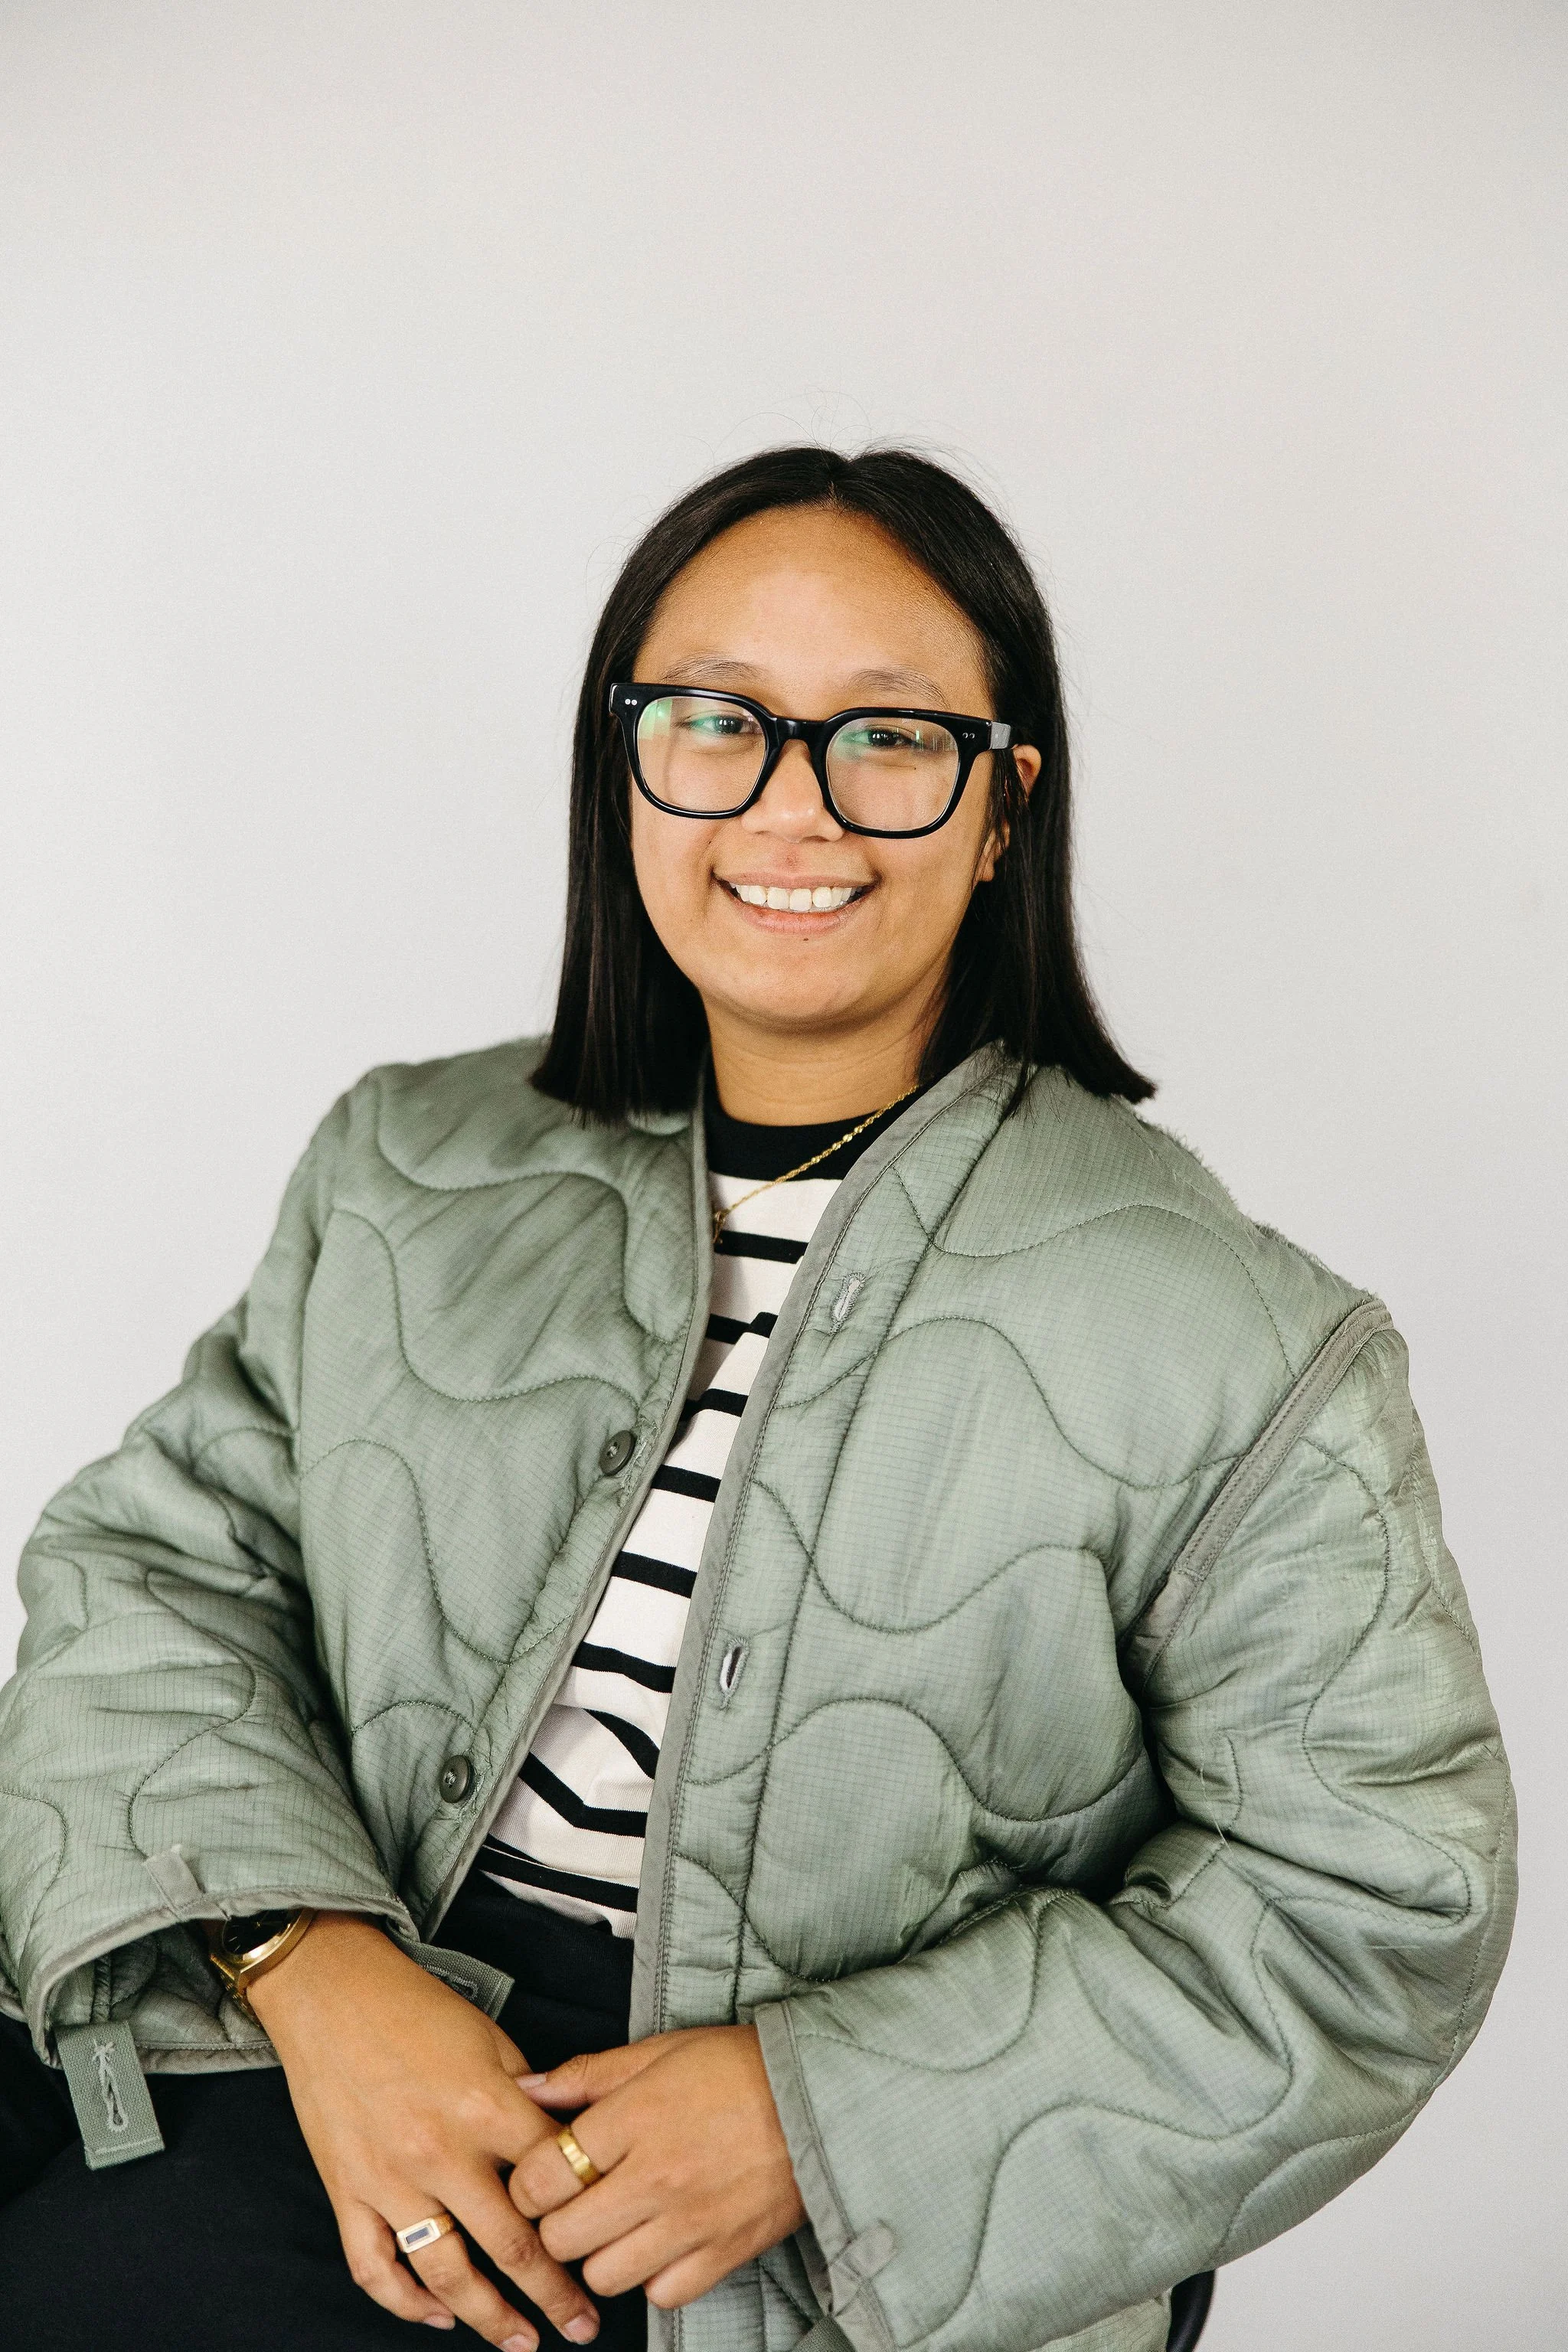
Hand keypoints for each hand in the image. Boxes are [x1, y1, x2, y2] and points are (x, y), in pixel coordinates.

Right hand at [248, 1913, 599, 2347]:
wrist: (332, 1993)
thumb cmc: (412, 2007)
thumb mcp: (491, 2039)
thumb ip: (531, 2096)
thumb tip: (567, 2142)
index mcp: (485, 2108)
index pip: (555, 2181)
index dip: (590, 2217)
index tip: (610, 2244)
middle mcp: (439, 2152)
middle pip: (512, 2244)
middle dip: (555, 2295)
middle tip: (582, 2325)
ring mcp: (389, 2180)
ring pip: (447, 2274)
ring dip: (489, 2317)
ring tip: (522, 2341)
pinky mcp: (347, 2193)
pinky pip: (376, 2269)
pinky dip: (408, 2302)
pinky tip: (439, 2314)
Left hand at [509, 2025, 806, 2308]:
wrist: (821, 2096)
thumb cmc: (738, 2067)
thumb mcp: (659, 2051)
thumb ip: (588, 2074)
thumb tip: (528, 2086)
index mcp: (634, 2118)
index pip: (540, 2176)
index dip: (528, 2180)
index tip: (542, 2174)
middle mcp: (655, 2176)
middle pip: (561, 2236)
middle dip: (557, 2222)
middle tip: (576, 2201)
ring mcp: (689, 2223)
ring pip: (603, 2274)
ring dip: (601, 2253)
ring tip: (619, 2223)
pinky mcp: (723, 2254)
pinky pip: (661, 2294)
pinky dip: (655, 2277)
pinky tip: (661, 2242)